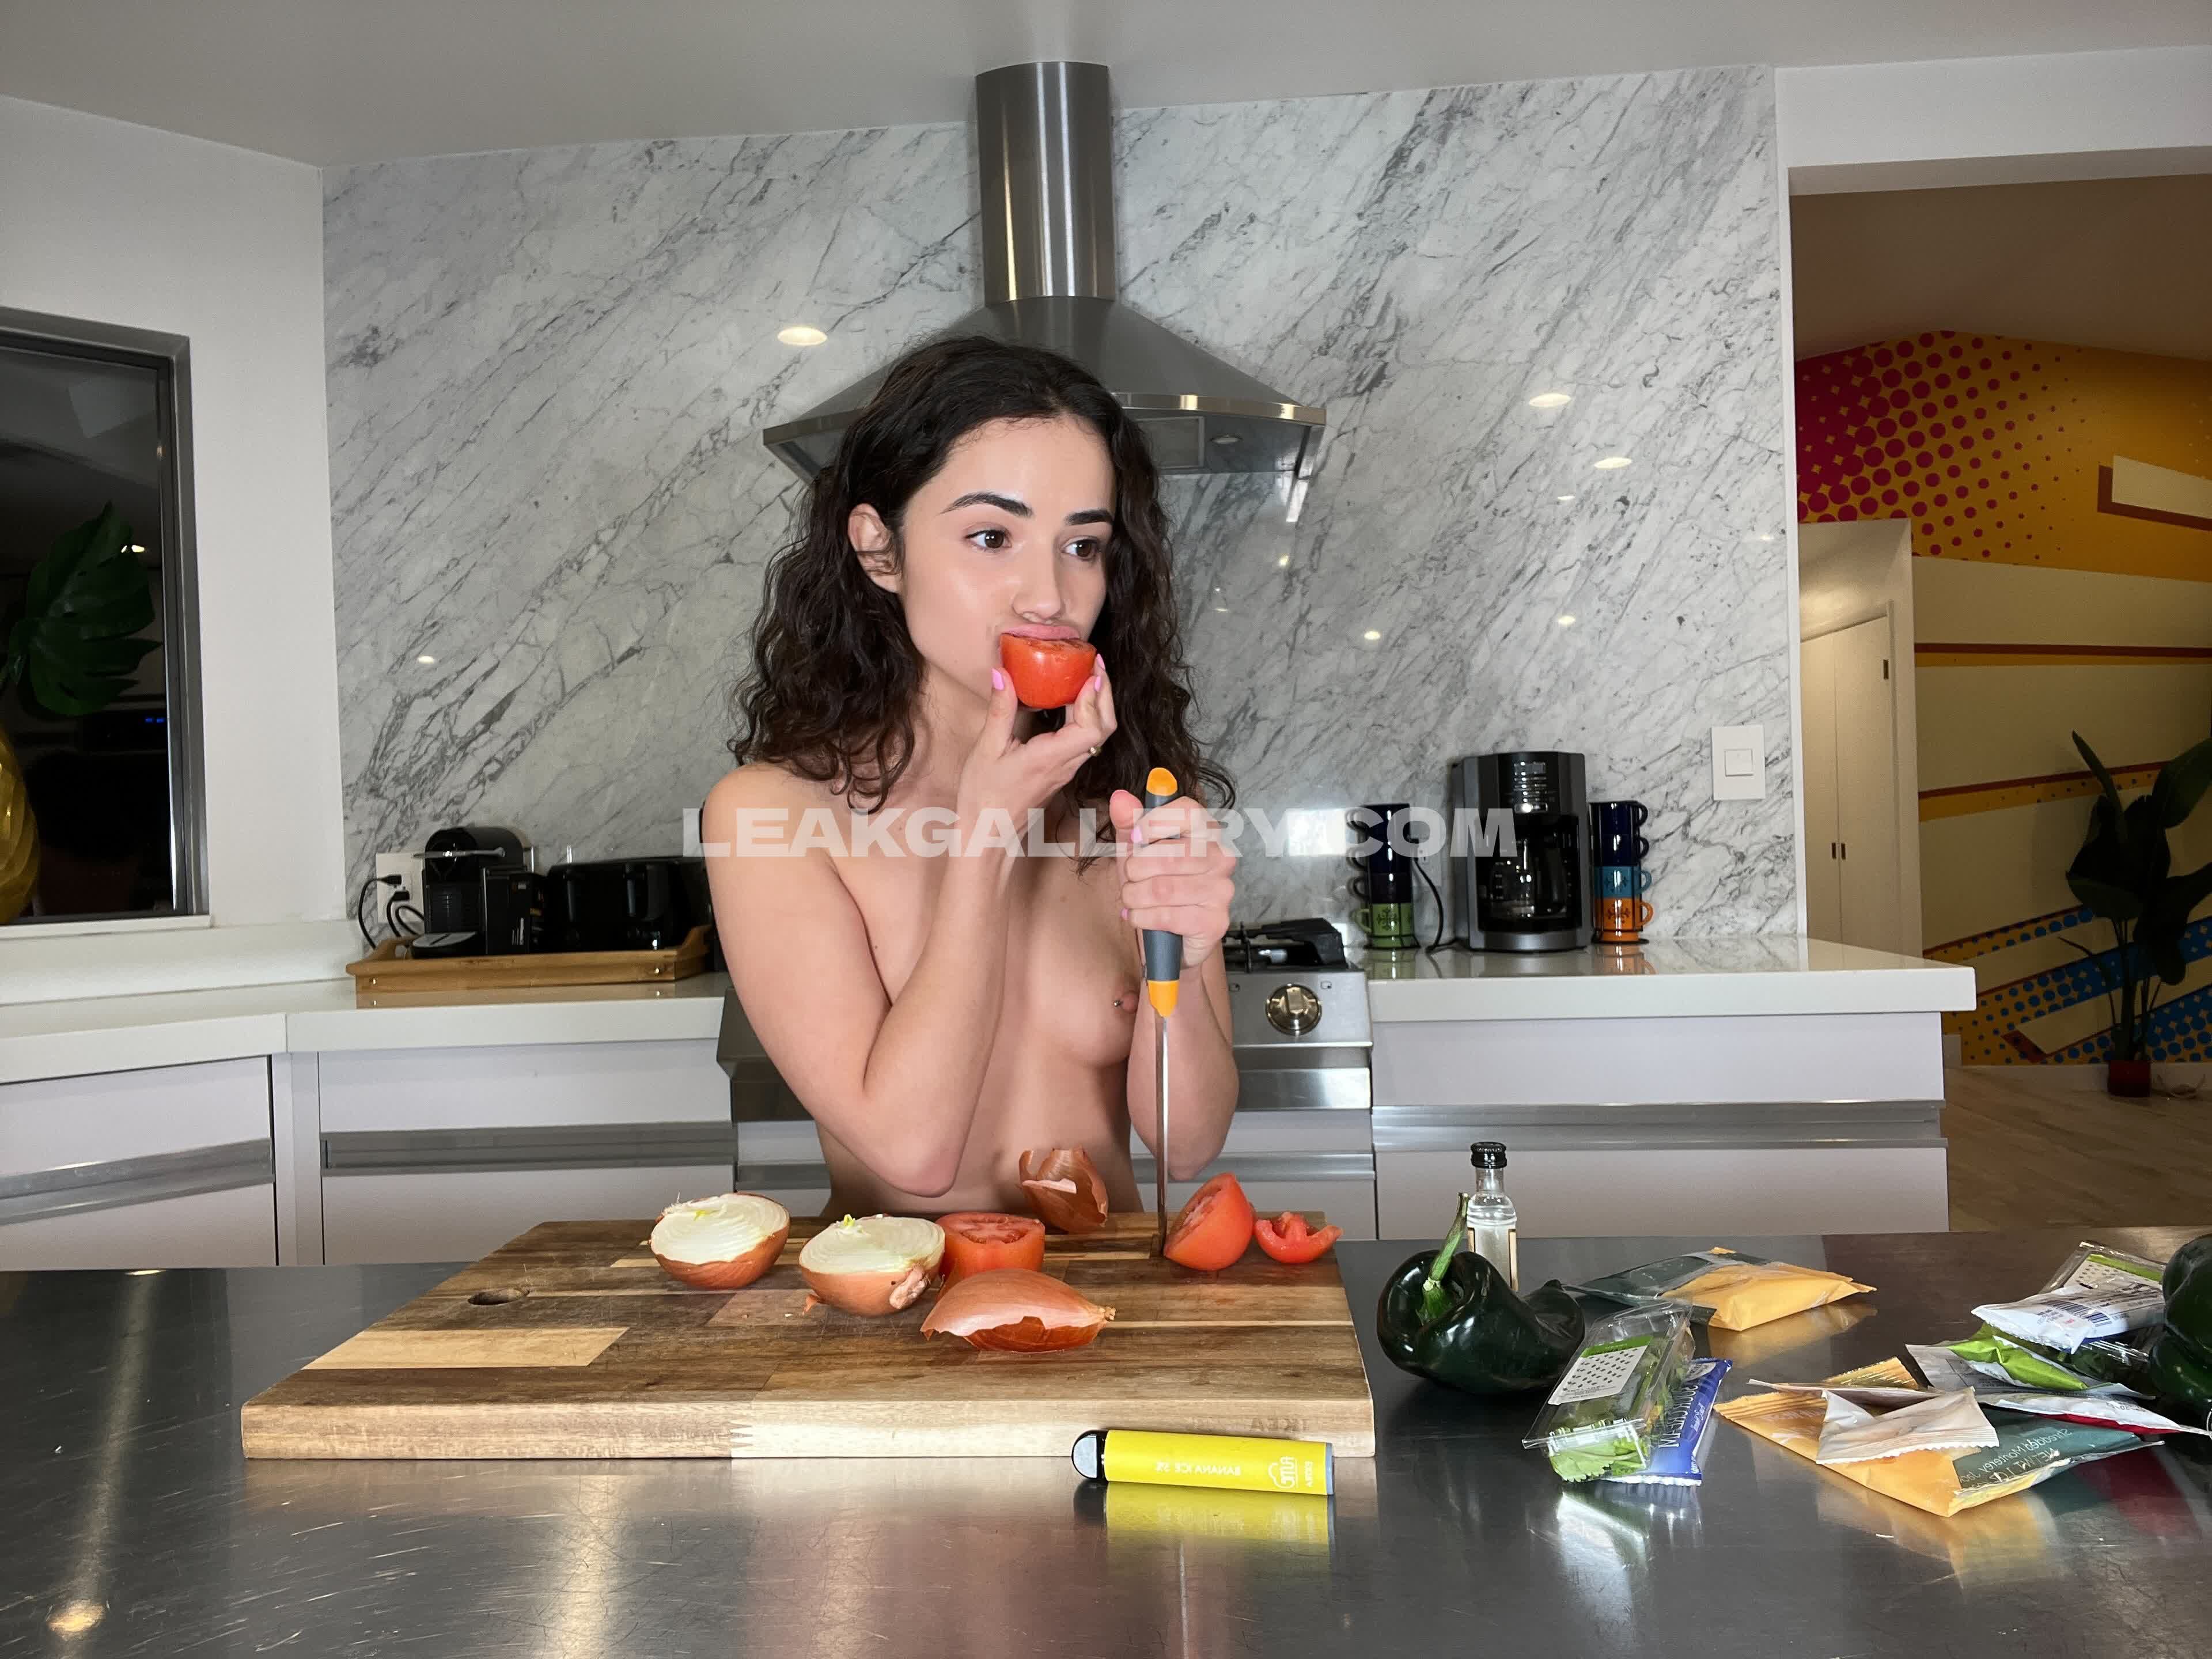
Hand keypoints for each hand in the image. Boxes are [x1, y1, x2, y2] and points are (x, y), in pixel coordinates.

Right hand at [954, 656, 1117, 841]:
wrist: (988, 834)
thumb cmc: (984, 797)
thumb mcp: (986, 750)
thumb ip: (999, 710)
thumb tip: (1002, 673)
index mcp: (1050, 758)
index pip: (1091, 728)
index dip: (1095, 699)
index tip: (1089, 672)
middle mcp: (1066, 764)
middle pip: (1104, 728)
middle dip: (1105, 693)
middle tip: (1095, 663)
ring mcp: (1067, 768)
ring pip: (1097, 735)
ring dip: (1098, 703)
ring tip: (1086, 674)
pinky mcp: (1062, 769)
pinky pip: (1084, 740)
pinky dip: (1085, 715)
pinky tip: (1070, 699)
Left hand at [1111, 785, 1236, 968]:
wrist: (1171, 936)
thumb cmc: (1155, 884)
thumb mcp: (1137, 850)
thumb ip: (1129, 822)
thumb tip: (1120, 798)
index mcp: (1206, 831)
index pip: (1188, 811)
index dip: (1155, 822)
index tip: (1136, 837)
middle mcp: (1221, 857)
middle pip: (1171, 854)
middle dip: (1136, 868)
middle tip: (1130, 878)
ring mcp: (1222, 890)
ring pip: (1164, 888)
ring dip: (1135, 896)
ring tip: (1132, 899)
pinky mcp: (1215, 921)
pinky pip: (1168, 916)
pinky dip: (1142, 918)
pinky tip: (1139, 917)